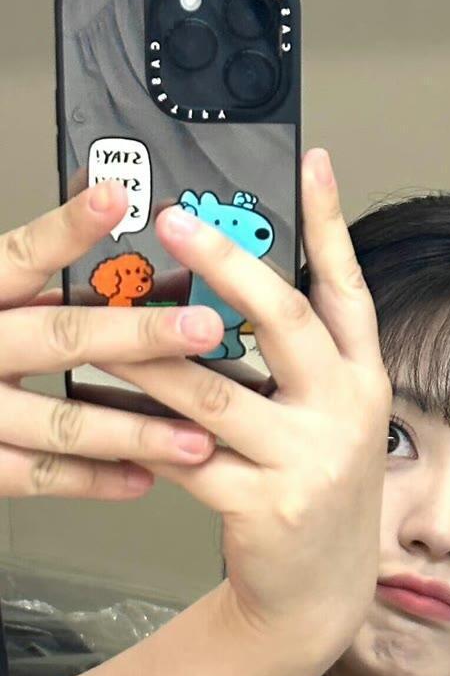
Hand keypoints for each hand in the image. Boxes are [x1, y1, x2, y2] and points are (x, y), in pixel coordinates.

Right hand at [0, 180, 227, 498]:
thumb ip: (35, 286)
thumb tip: (118, 247)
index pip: (21, 256)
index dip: (67, 230)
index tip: (117, 197)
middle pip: (59, 336)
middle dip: (140, 335)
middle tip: (202, 329)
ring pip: (62, 422)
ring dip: (137, 431)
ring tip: (197, 438)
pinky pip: (41, 474)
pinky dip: (96, 478)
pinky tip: (144, 477)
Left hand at [103, 148, 392, 656]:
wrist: (320, 594)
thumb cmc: (313, 493)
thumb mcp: (327, 420)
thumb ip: (298, 362)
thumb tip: (230, 288)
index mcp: (362, 382)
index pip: (349, 290)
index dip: (331, 225)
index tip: (313, 162)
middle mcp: (347, 414)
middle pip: (286, 320)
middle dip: (226, 262)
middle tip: (171, 218)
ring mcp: (310, 462)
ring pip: (215, 392)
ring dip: (150, 355)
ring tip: (101, 319)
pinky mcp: (268, 507)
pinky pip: (185, 458)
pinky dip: (138, 433)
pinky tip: (101, 413)